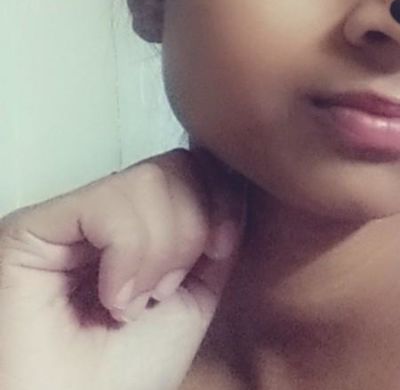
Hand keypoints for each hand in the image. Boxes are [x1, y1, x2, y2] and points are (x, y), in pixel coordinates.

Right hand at [0, 149, 244, 389]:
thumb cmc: (132, 372)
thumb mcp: (196, 291)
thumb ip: (213, 231)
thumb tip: (231, 174)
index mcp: (139, 222)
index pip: (191, 165)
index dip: (219, 196)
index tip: (222, 248)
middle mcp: (101, 210)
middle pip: (174, 165)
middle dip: (190, 230)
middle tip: (164, 291)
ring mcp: (68, 215)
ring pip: (147, 179)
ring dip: (158, 252)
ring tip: (133, 303)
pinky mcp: (33, 226)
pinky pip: (108, 204)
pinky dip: (127, 255)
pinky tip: (112, 297)